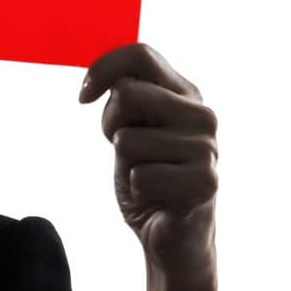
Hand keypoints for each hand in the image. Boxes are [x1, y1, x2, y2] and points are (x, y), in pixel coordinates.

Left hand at [78, 43, 217, 287]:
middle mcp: (202, 114)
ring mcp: (207, 147)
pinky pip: (140, 177)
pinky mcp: (205, 182)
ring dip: (127, 164)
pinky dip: (138, 190)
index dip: (102, 69)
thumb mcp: (130, 131)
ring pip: (129, 140)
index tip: (83, 95)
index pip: (141, 54)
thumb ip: (124, 100)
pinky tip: (159, 197)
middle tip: (126, 151)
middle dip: (112, 125)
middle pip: (128, 93)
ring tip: (149, 175)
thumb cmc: (148, 177)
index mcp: (184, 93)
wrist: (172, 235)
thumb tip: (98, 78)